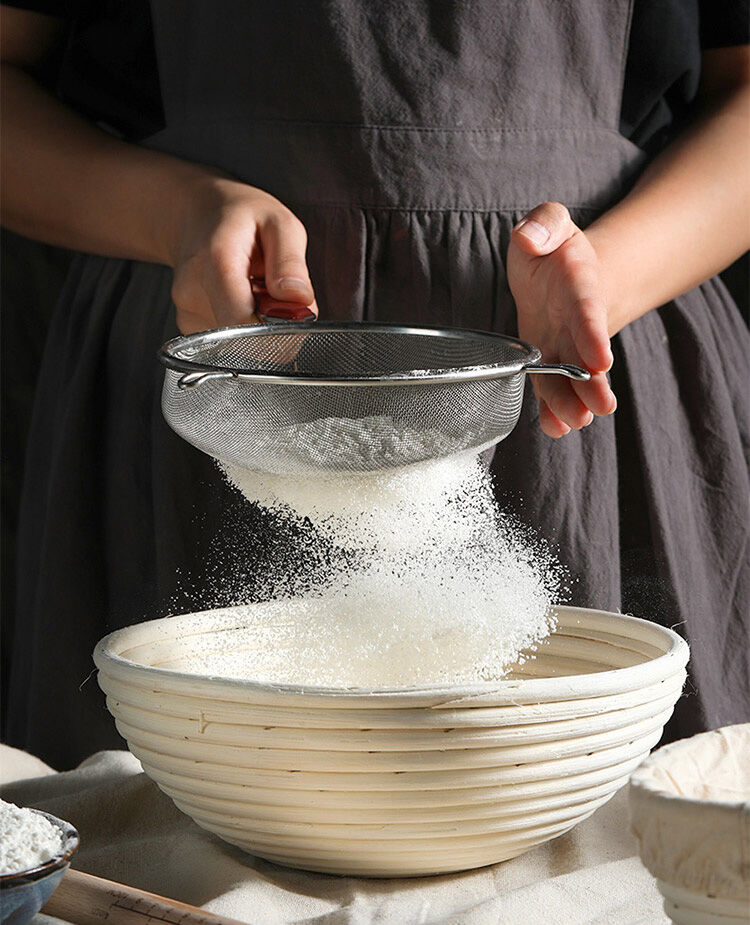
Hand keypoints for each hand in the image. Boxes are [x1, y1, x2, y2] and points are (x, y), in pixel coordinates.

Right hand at [170, 175, 316, 333]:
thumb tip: (299, 299)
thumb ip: (291, 262)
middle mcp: (192, 292)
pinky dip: (246, 324)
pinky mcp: (190, 325)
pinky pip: (230, 340)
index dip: (279, 330)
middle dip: (274, 324)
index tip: (295, 311)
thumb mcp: (279, 222)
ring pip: (240, 342)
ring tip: (256, 288)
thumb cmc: (239, 216)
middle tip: (277, 290)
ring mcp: (187, 312)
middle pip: (246, 338)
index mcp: (215, 263)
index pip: (245, 324)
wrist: (195, 214)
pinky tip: (243, 297)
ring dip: (261, 323)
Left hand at [507, 201, 616, 437]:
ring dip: (572, 401)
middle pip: (586, 355)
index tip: (601, 360)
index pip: (586, 312)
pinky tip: (554, 428)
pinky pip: (549, 387)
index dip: (592, 335)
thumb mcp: (549, 222)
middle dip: (593, 382)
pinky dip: (552, 409)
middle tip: (601, 407)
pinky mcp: (547, 361)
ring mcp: (563, 346)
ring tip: (577, 423)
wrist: (557, 272)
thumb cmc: (550, 248)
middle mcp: (575, 323)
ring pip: (570, 377)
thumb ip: (544, 223)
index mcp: (578, 287)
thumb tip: (530, 238)